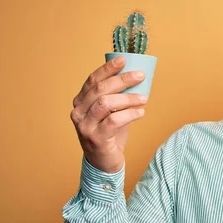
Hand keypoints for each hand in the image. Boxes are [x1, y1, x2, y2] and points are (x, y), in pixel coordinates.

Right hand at [70, 56, 147, 173]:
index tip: (124, 60)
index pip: (92, 80)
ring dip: (128, 98)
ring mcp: (85, 126)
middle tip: (140, 76)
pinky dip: (129, 114)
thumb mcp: (111, 112)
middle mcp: (78, 112)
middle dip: (122, 80)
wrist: (104, 163)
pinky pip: (113, 121)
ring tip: (144, 98)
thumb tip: (137, 78)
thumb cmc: (109, 134)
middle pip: (100, 89)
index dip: (107, 69)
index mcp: (80, 102)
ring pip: (105, 104)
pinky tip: (140, 113)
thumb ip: (117, 97)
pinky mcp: (95, 138)